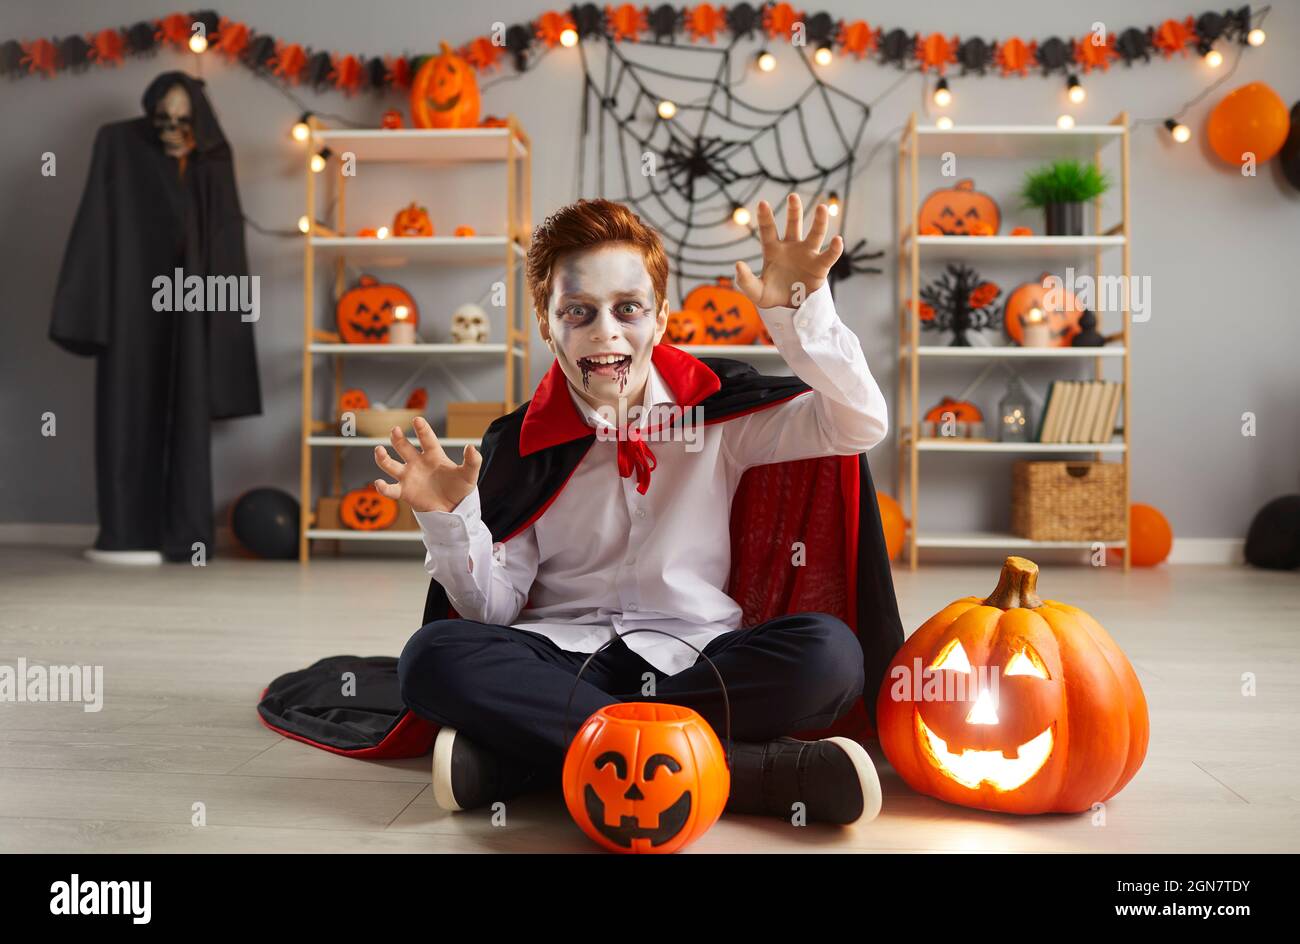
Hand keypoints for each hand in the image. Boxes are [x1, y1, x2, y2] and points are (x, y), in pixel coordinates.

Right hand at [372, 416, 480, 513]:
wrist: (453, 509)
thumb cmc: (460, 489)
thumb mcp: (469, 475)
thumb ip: (473, 461)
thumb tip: (471, 447)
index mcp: (433, 455)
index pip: (427, 439)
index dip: (422, 430)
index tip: (417, 420)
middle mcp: (418, 463)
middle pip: (404, 447)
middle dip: (398, 439)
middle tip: (394, 431)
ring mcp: (409, 476)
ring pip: (390, 464)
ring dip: (383, 458)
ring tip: (379, 450)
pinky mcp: (404, 491)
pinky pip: (390, 489)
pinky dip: (383, 488)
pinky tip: (380, 484)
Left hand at [734, 193, 842, 308]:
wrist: (791, 309)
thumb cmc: (772, 296)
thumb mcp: (756, 292)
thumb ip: (745, 281)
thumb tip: (738, 265)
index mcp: (773, 250)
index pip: (768, 230)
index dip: (765, 217)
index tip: (763, 203)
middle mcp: (791, 247)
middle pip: (794, 225)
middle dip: (794, 211)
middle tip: (793, 196)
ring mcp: (807, 255)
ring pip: (815, 235)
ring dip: (819, 222)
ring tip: (821, 208)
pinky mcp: (820, 266)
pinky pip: (828, 255)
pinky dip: (834, 249)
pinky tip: (837, 240)